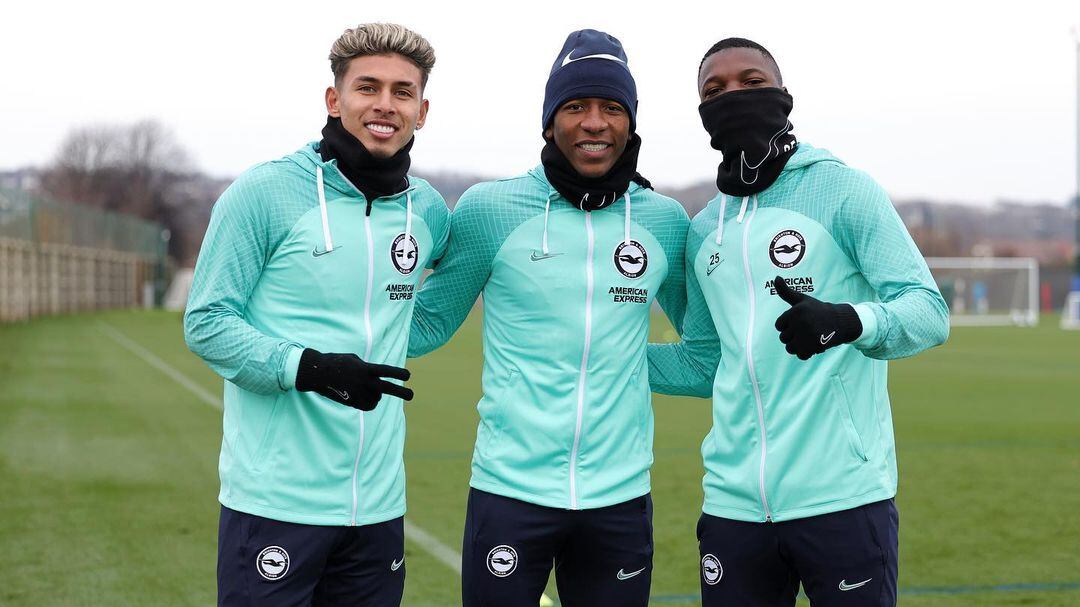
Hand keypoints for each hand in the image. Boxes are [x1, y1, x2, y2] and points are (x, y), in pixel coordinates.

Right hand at [295, 349, 413, 410]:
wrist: (316, 373)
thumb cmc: (336, 362)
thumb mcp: (354, 359)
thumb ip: (367, 367)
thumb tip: (376, 378)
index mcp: (363, 368)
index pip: (385, 371)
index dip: (398, 373)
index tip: (408, 375)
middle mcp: (362, 381)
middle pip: (386, 388)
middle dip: (401, 392)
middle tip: (412, 396)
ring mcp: (357, 393)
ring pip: (376, 398)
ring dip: (377, 395)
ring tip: (368, 388)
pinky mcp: (351, 402)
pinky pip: (368, 406)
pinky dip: (371, 403)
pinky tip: (367, 397)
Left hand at [773, 276, 861, 359]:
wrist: (841, 321)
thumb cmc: (818, 310)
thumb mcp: (802, 300)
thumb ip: (786, 292)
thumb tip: (775, 278)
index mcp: (795, 311)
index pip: (779, 326)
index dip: (788, 325)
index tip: (800, 321)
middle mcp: (801, 322)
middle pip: (783, 338)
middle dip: (793, 337)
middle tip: (807, 330)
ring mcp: (807, 335)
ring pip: (790, 348)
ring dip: (799, 346)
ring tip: (809, 337)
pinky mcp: (814, 346)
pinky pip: (801, 355)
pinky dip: (807, 353)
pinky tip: (814, 344)